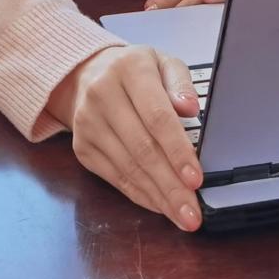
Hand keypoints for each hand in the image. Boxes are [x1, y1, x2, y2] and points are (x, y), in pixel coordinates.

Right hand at [46, 46, 202, 230]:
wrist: (88, 74)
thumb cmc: (136, 71)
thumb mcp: (163, 62)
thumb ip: (180, 83)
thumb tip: (190, 108)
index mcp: (130, 70)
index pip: (157, 116)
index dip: (177, 150)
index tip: (195, 178)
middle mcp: (102, 96)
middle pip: (142, 149)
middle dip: (171, 186)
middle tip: (192, 214)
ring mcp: (88, 124)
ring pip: (128, 168)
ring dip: (158, 197)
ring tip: (182, 216)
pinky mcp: (82, 147)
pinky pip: (115, 177)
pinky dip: (140, 195)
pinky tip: (160, 205)